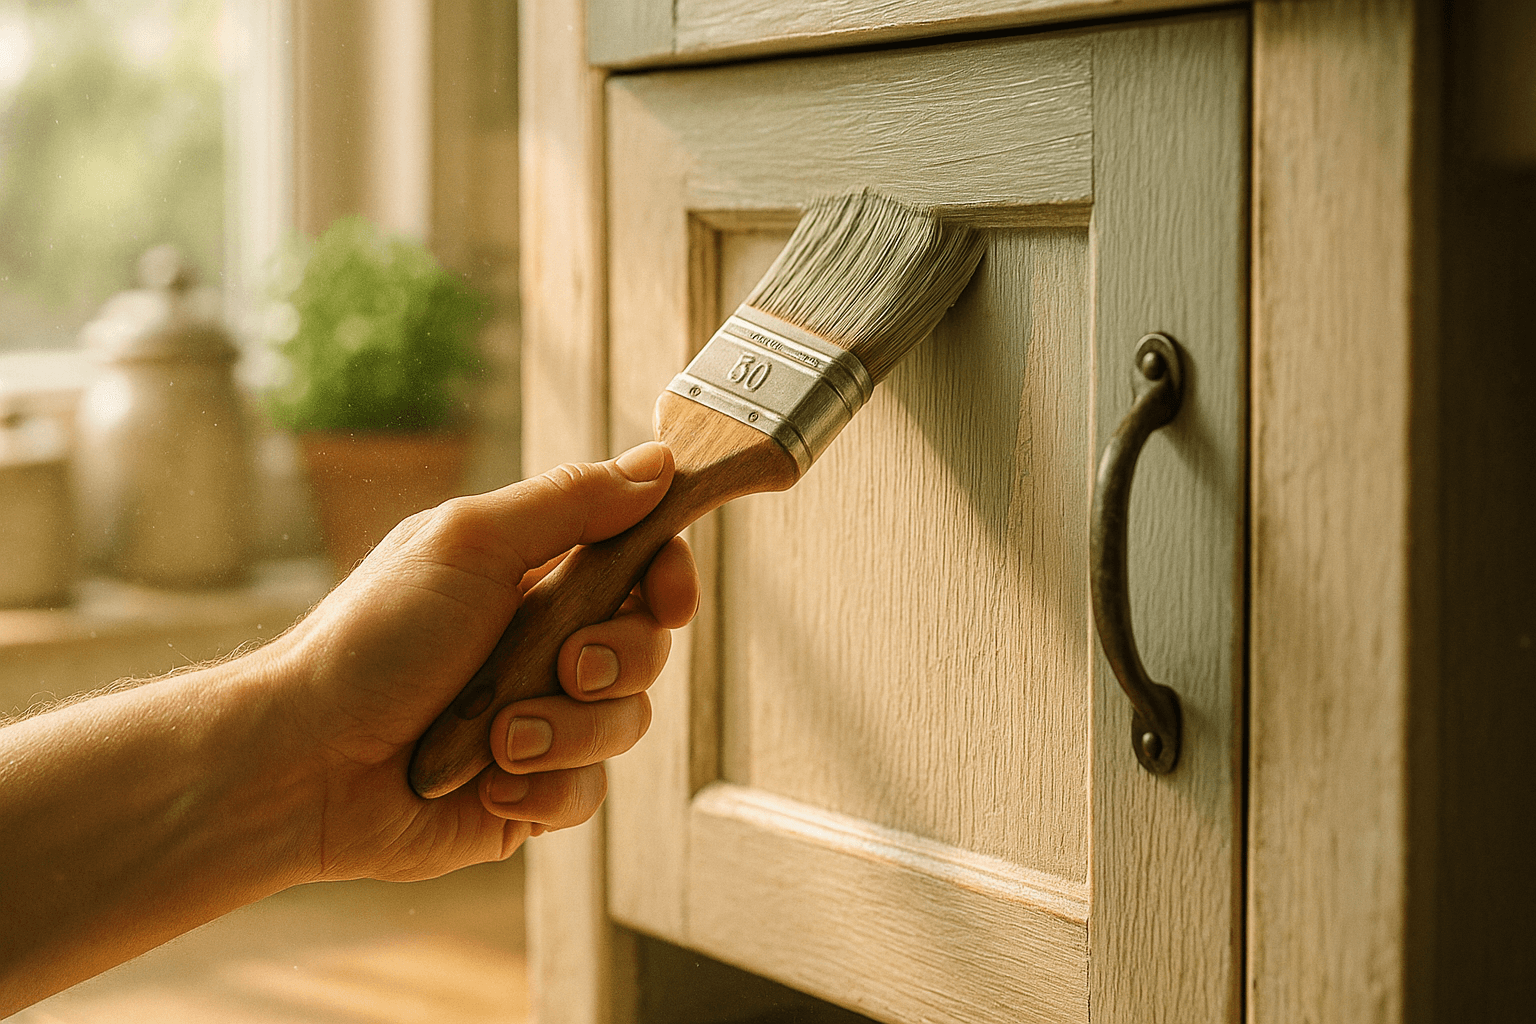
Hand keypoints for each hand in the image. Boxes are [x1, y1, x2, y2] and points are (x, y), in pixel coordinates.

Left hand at [263, 441, 697, 883]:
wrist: (302, 762)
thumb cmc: (370, 640)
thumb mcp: (471, 544)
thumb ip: (571, 502)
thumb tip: (657, 464)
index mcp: (531, 574)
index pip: (638, 562)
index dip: (667, 578)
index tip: (667, 598)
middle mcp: (542, 644)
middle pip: (647, 646)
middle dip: (618, 660)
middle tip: (566, 665)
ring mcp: (539, 719)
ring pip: (625, 726)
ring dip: (565, 730)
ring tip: (498, 737)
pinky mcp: (527, 792)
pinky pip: (586, 794)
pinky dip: (541, 788)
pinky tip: (485, 782)